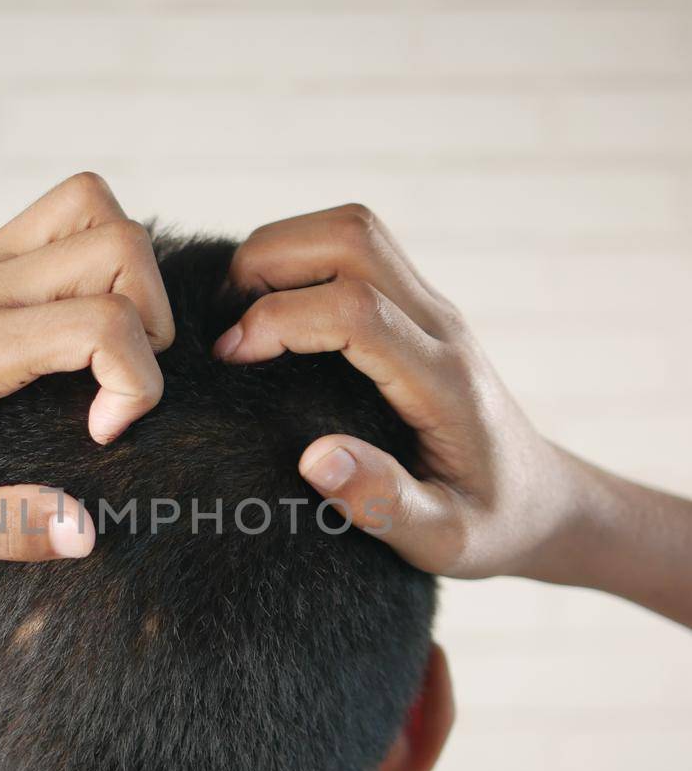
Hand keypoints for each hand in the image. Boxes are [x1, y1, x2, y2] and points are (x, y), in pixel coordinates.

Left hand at [0, 172, 173, 560]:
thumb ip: (7, 530)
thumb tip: (86, 534)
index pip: (104, 323)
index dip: (135, 383)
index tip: (100, 434)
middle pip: (118, 243)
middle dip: (151, 318)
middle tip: (120, 382)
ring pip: (91, 204)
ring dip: (127, 270)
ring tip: (108, 342)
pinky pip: (59, 218)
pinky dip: (90, 262)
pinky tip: (63, 334)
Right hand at [214, 203, 577, 579]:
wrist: (544, 503)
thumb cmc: (491, 526)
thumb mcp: (444, 540)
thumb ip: (383, 504)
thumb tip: (313, 459)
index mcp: (444, 381)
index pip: (355, 311)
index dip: (278, 320)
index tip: (229, 359)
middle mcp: (441, 327)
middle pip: (352, 237)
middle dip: (268, 261)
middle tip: (225, 324)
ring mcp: (433, 310)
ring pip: (353, 229)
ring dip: (282, 251)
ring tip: (241, 315)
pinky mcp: (418, 309)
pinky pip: (355, 252)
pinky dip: (301, 262)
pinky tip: (272, 316)